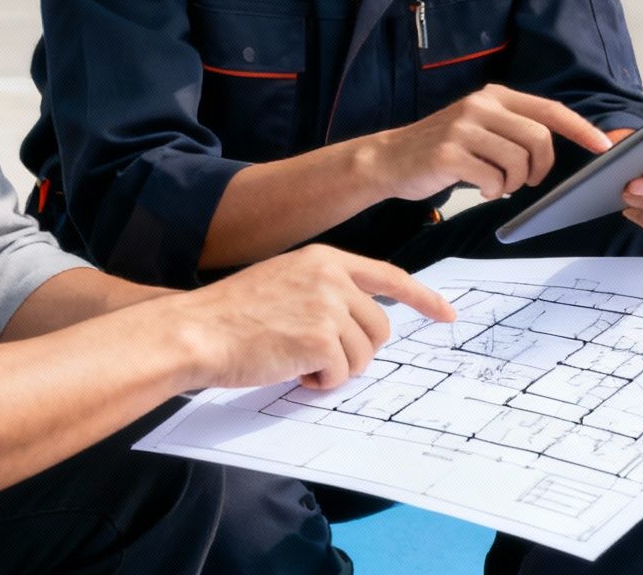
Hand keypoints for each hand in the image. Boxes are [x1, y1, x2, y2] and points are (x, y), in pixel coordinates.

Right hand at [165, 245, 455, 390]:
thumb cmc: (230, 315)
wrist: (195, 331)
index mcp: (325, 260)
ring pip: (363, 355)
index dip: (423, 298)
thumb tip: (362, 324)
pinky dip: (319, 383)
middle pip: (380, 328)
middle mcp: (333, 278)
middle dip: (357, 352)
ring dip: (334, 369)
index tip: (447, 314)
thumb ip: (324, 292)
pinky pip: (341, 375)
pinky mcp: (322, 340)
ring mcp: (329, 307)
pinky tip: (289, 370)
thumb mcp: (283, 282)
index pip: (389, 277)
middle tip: (318, 358)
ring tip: (295, 360)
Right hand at [363, 84, 612, 202]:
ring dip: (515, 183)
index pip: (549, 110)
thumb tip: (556, 147)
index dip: (581, 128)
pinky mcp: (449, 155)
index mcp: (493, 96)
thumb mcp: (479, 125)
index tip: (603, 146)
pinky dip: (493, 191)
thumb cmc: (441, 148)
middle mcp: (480, 106)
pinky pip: (492, 180)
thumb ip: (513, 128)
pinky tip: (481, 189)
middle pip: (539, 139)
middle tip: (528, 181)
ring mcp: (463, 129)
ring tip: (498, 184)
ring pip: (518, 162)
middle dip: (541, 167)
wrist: (389, 159)